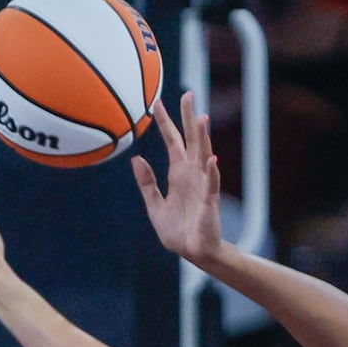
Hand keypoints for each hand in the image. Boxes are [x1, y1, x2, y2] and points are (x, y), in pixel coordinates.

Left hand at [131, 93, 223, 263]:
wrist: (193, 252)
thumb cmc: (177, 230)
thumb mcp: (154, 206)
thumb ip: (146, 183)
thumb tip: (136, 158)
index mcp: (179, 174)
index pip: (173, 142)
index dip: (166, 123)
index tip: (158, 102)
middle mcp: (192, 174)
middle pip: (192, 140)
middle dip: (189, 118)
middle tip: (188, 94)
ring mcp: (203, 185)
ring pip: (204, 155)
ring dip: (203, 138)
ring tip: (202, 118)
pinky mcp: (209, 201)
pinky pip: (211, 184)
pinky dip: (211, 172)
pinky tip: (211, 159)